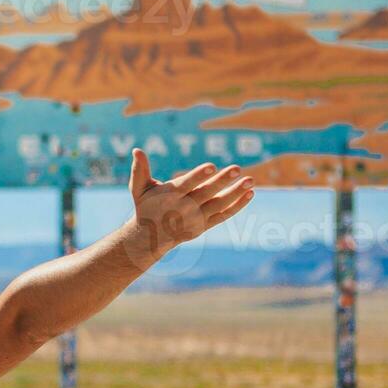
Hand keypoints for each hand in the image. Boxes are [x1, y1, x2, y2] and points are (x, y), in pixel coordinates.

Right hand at [126, 148, 254, 257]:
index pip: (187, 185)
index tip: (212, 166)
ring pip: (219, 205)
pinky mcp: (204, 227)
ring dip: (236, 193)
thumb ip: (140, 170)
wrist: (149, 237)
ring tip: (250, 180)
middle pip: (206, 194)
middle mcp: (184, 209)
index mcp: (170, 196)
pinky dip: (237, 206)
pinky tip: (249, 193)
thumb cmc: (145, 206)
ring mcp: (196, 219)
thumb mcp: (138, 189)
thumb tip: (137, 150)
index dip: (199, 176)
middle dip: (222, 182)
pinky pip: (224, 216)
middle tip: (237, 169)